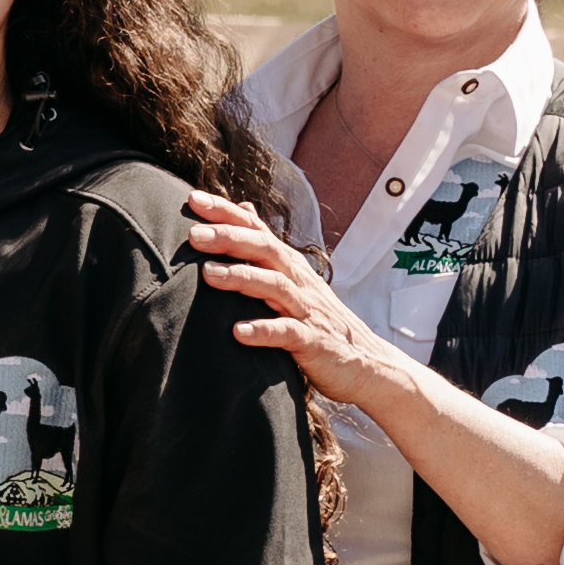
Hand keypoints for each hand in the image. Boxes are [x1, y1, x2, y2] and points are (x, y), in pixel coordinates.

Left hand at [180, 187, 563, 564]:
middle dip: (230, 239)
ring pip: (274, 287)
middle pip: (265, 251)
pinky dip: (263, 331)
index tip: (194, 199)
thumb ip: (267, 250)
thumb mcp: (294, 281)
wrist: (369, 365)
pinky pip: (287, 334)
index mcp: (291, 268)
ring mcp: (308, 311)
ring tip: (208, 275)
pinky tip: (238, 333)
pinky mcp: (313, 342)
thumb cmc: (323, 324)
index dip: (228, 213)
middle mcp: (300, 283)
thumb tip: (244, 210)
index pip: (258, 231)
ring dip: (241, 278)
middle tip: (194, 234)